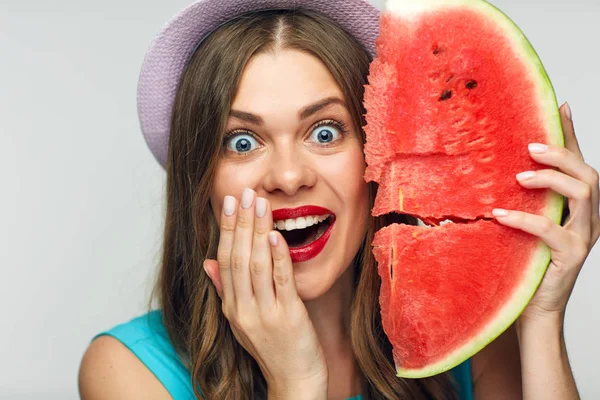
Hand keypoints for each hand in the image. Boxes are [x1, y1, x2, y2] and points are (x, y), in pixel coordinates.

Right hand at [203, 189, 327, 396]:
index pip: (224, 259)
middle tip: (244, 193)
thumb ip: (226, 290)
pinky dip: (277, 257)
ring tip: (260, 205)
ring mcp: (264, 314)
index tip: (229, 203)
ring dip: (258, 232)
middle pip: (238, 258)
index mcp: (231, 307)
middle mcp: (243, 309)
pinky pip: (280, 282)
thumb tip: (208, 262)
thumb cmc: (272, 348)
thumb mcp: (241, 321)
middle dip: (241, 223)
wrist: (294, 381)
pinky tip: (277, 235)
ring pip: (256, 265)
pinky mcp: (288, 317)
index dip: (226, 229)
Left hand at [491, 103, 599, 322]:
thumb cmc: (528, 262)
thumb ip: (527, 198)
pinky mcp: (571, 256)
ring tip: (519, 177)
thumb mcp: (527, 223)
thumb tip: (504, 167)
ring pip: (582, 194)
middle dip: (562, 154)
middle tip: (530, 146)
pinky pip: (551, 229)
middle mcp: (590, 218)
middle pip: (589, 174)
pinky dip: (525, 219)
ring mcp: (585, 237)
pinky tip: (500, 215)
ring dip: (551, 179)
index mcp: (580, 207)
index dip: (572, 135)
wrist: (534, 306)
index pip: (579, 163)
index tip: (562, 105)